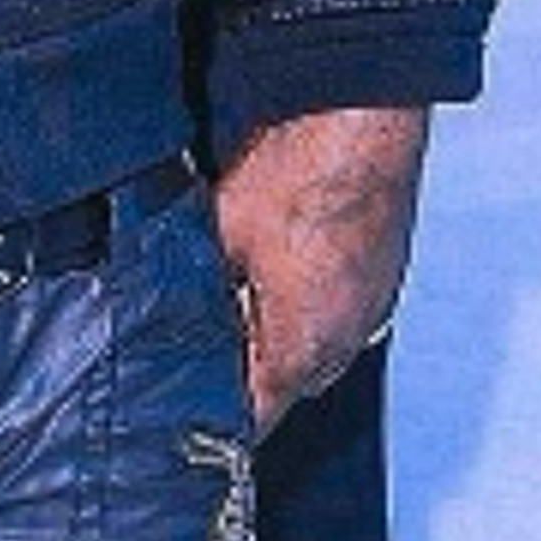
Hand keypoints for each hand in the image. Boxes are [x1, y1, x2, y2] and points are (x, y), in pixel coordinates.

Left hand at [213, 104, 429, 438]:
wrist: (362, 118)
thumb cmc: (302, 171)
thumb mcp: (219, 231)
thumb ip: (191, 284)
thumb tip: (160, 303)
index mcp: (301, 350)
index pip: (248, 422)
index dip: (210, 419)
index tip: (183, 410)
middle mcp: (343, 344)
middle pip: (279, 383)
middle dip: (239, 364)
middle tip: (199, 331)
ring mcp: (369, 312)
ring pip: (308, 344)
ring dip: (274, 328)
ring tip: (240, 285)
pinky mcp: (380, 279)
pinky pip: (334, 310)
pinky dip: (306, 299)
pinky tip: (281, 260)